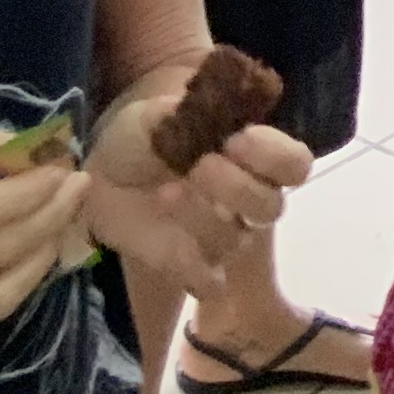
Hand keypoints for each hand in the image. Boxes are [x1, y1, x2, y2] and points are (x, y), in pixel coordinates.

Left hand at [80, 110, 309, 300]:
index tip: (237, 139)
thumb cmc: (140, 140)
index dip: (275, 155)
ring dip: (202, 215)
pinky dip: (193, 267)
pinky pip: (210, 283)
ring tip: (165, 193)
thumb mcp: (156, 114)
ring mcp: (222, 238)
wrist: (100, 175)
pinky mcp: (191, 268)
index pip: (294, 163)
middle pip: (271, 206)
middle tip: (199, 165)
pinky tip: (168, 242)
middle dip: (237, 185)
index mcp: (251, 158)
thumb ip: (187, 113)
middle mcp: (246, 200)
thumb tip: (212, 110)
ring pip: (236, 239)